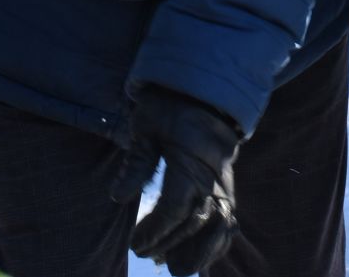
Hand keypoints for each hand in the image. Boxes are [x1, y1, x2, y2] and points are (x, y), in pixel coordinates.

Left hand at [109, 85, 240, 274]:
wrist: (203, 89)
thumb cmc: (169, 106)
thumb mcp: (146, 126)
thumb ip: (137, 162)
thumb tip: (118, 197)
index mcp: (191, 163)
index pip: (175, 209)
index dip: (155, 231)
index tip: (135, 244)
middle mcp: (213, 177)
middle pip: (195, 222)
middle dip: (168, 243)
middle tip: (142, 252)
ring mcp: (225, 183)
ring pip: (221, 226)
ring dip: (200, 250)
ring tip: (175, 267)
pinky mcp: (228, 185)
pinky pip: (230, 219)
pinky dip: (218, 241)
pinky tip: (201, 256)